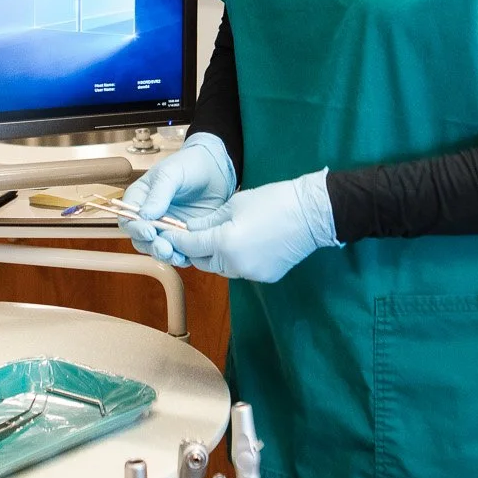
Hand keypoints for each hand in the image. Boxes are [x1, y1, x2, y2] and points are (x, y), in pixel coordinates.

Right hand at [120, 134, 236, 262]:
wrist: (217, 169)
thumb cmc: (190, 164)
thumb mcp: (172, 173)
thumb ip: (158, 193)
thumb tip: (145, 215)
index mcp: (140, 198)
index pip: (128, 217)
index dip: (135, 227)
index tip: (148, 231)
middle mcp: (150, 215)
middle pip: (141, 237)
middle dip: (151, 246)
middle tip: (164, 248)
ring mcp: (167, 227)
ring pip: (158, 247)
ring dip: (165, 254)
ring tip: (177, 256)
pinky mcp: (184, 235)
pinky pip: (178, 249)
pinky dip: (181, 255)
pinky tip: (188, 256)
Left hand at [156, 171, 337, 282]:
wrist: (311, 214)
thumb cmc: (273, 201)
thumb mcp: (234, 204)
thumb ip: (208, 221)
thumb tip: (190, 230)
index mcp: (224, 244)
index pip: (189, 246)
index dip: (175, 239)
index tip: (166, 233)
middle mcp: (235, 265)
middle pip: (203, 262)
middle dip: (195, 249)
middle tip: (192, 234)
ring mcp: (251, 274)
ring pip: (221, 268)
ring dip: (215, 255)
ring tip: (221, 236)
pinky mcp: (264, 277)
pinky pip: (241, 269)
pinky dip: (236, 259)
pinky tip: (246, 243)